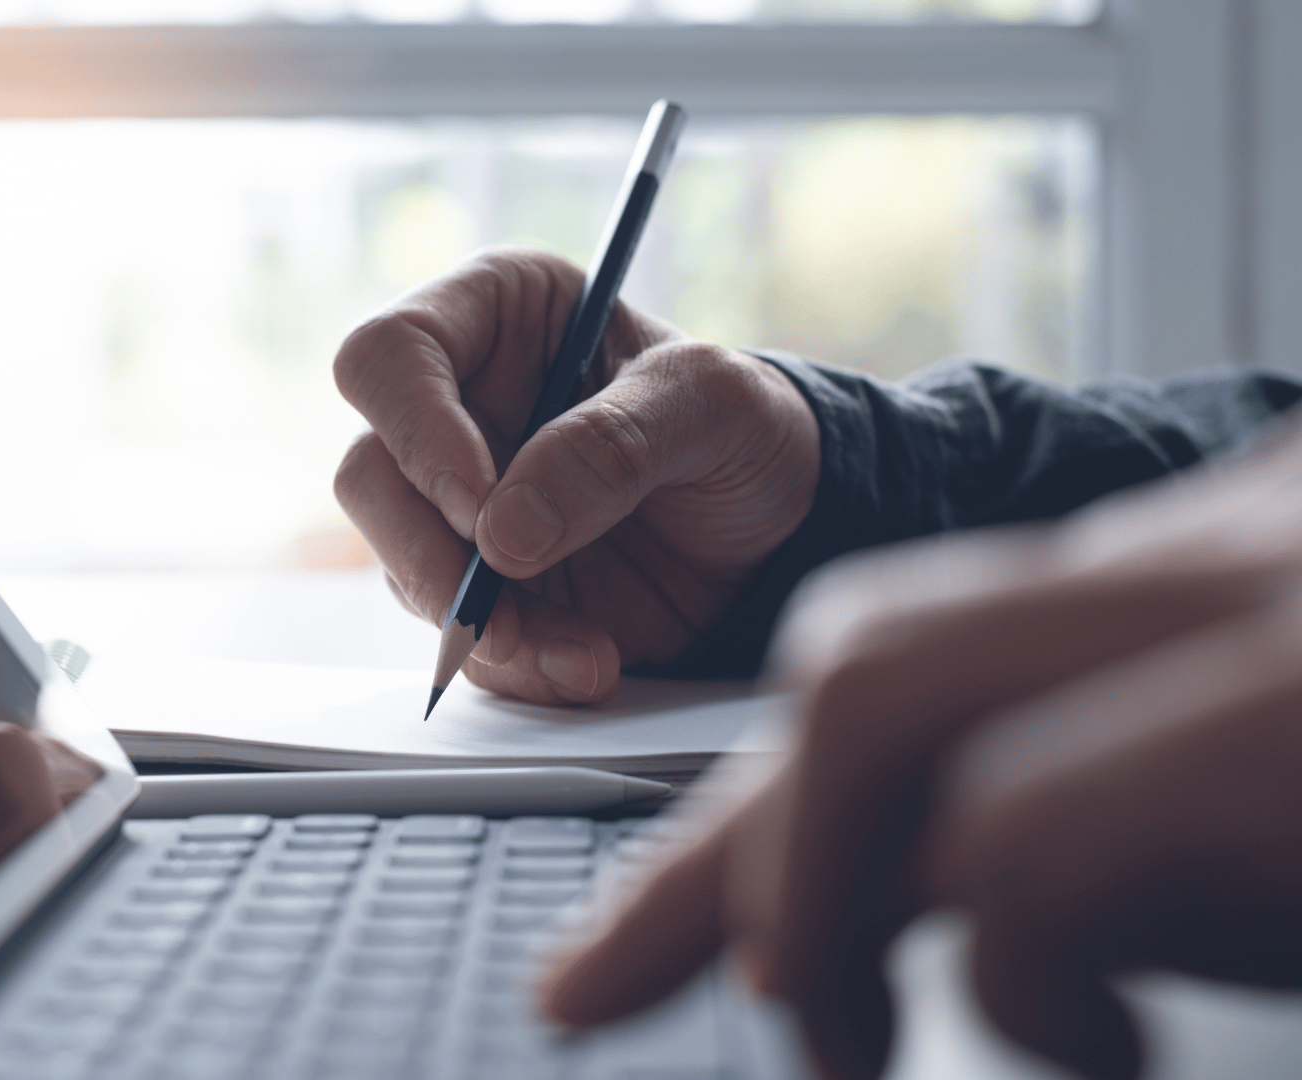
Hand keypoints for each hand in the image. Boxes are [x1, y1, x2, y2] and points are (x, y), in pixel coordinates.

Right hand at [333, 247, 818, 704]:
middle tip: (496, 608)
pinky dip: (517, 664)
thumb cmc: (744, 429)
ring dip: (483, 624)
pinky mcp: (479, 583)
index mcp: (494, 314)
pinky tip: (588, 664)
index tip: (478, 505)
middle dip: (427, 553)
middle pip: (368, 472)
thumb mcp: (713, 407)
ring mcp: (457, 500)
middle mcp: (456, 404)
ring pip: (401, 563)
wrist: (778, 529)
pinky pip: (457, 633)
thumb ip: (613, 446)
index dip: (415, 430)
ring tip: (584, 653)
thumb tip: (502, 530)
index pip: (388, 353)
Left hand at [539, 420, 1301, 1079]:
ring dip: (805, 898)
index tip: (599, 957)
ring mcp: (1214, 618)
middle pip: (842, 679)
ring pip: (868, 705)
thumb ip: (1098, 809)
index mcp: (1146, 589)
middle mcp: (1159, 573)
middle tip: (582, 991)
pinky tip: (1099, 1045)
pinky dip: (1019, 977)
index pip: (881, 677)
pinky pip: (1028, 833)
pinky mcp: (1270, 710)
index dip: (732, 834)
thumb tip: (947, 910)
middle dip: (695, 864)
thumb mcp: (1242, 809)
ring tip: (837, 1045)